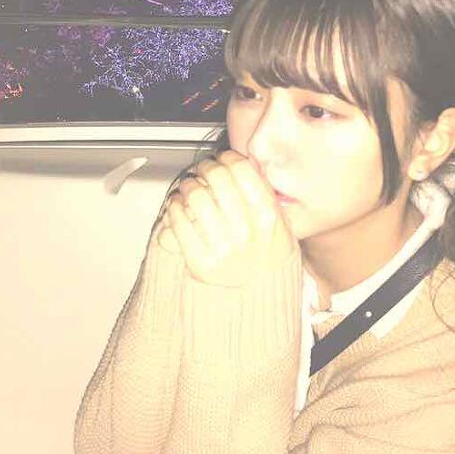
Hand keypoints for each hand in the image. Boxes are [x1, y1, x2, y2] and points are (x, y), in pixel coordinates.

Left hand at [155, 150, 297, 286]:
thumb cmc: (268, 254)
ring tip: (190, 186)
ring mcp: (222, 248)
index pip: (242, 170)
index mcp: (268, 218)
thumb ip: (263, 194)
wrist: (260, 295)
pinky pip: (179, 221)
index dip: (228, 158)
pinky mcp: (200, 262)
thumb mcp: (279, 223)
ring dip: (188, 184)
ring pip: (195, 195)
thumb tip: (235, 163)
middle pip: (217, 177)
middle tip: (204, 169)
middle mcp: (246, 233)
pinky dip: (175, 205)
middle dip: (206, 167)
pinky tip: (179, 204)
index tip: (223, 159)